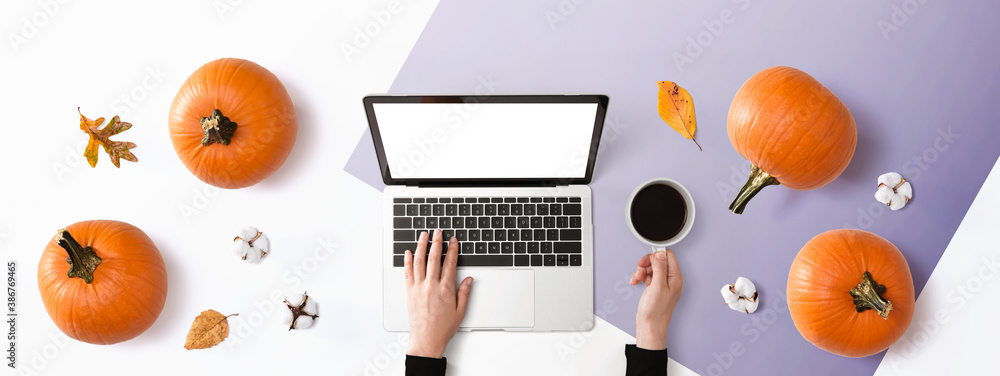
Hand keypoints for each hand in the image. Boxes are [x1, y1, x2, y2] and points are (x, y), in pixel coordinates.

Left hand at [404, 229, 473, 357]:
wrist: (426, 339)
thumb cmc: (442, 328)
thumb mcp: (460, 311)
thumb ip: (464, 293)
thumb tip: (468, 279)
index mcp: (445, 290)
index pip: (449, 264)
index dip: (452, 250)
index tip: (453, 241)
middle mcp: (431, 286)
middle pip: (434, 258)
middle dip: (436, 242)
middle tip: (438, 231)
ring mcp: (418, 288)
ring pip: (419, 262)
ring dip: (421, 247)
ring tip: (423, 235)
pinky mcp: (409, 292)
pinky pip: (408, 273)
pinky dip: (408, 261)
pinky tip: (408, 253)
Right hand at [629, 249, 682, 350]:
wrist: (650, 326)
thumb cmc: (656, 311)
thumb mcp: (657, 286)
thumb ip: (660, 268)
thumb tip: (660, 254)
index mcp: (675, 278)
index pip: (668, 256)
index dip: (656, 255)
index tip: (647, 259)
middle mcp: (670, 280)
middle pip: (658, 261)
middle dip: (647, 264)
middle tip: (640, 269)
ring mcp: (662, 284)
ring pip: (651, 268)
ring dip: (642, 271)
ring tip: (637, 278)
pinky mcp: (655, 288)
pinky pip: (648, 276)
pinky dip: (640, 277)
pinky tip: (636, 282)